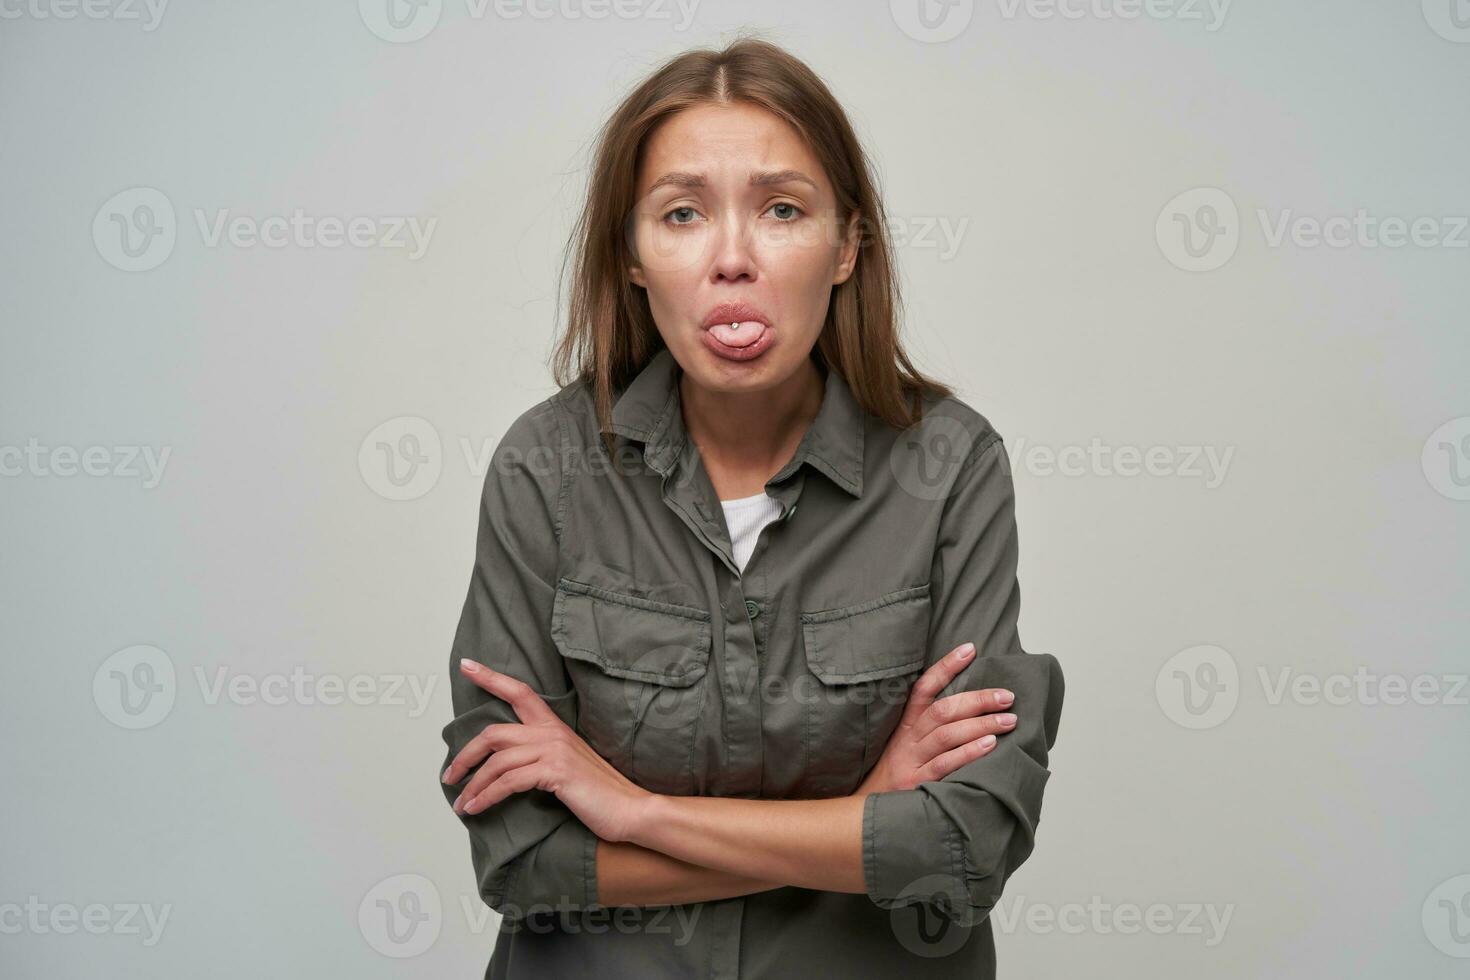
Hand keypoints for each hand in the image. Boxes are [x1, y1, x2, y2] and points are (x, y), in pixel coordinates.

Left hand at [442, 659, 654, 843]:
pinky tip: (476, 808)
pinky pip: (508, 782)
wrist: (629, 809)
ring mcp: (554, 750)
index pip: (519, 692)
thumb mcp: (567, 765)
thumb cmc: (599, 793)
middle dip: (465, 755)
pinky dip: (487, 797)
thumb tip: (508, 765)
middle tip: (449, 776)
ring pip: (497, 761)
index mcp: (554, 727)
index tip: (467, 666)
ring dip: (473, 785)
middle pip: (494, 733)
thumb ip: (542, 757)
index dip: (490, 677)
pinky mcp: (555, 771)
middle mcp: (552, 733)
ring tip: (461, 804)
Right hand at [856, 642, 1015, 794]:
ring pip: (947, 734)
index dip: (946, 666)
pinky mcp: (917, 784)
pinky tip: (990, 744)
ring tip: (1009, 720)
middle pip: (943, 710)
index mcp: (905, 725)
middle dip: (977, 699)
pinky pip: (945, 764)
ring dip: (981, 723)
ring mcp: (911, 761)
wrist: (867, 815)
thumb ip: (928, 728)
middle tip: (1007, 695)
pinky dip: (969, 752)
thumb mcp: (904, 747)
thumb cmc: (895, 778)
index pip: (924, 687)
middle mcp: (907, 739)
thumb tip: (970, 708)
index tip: (970, 649)